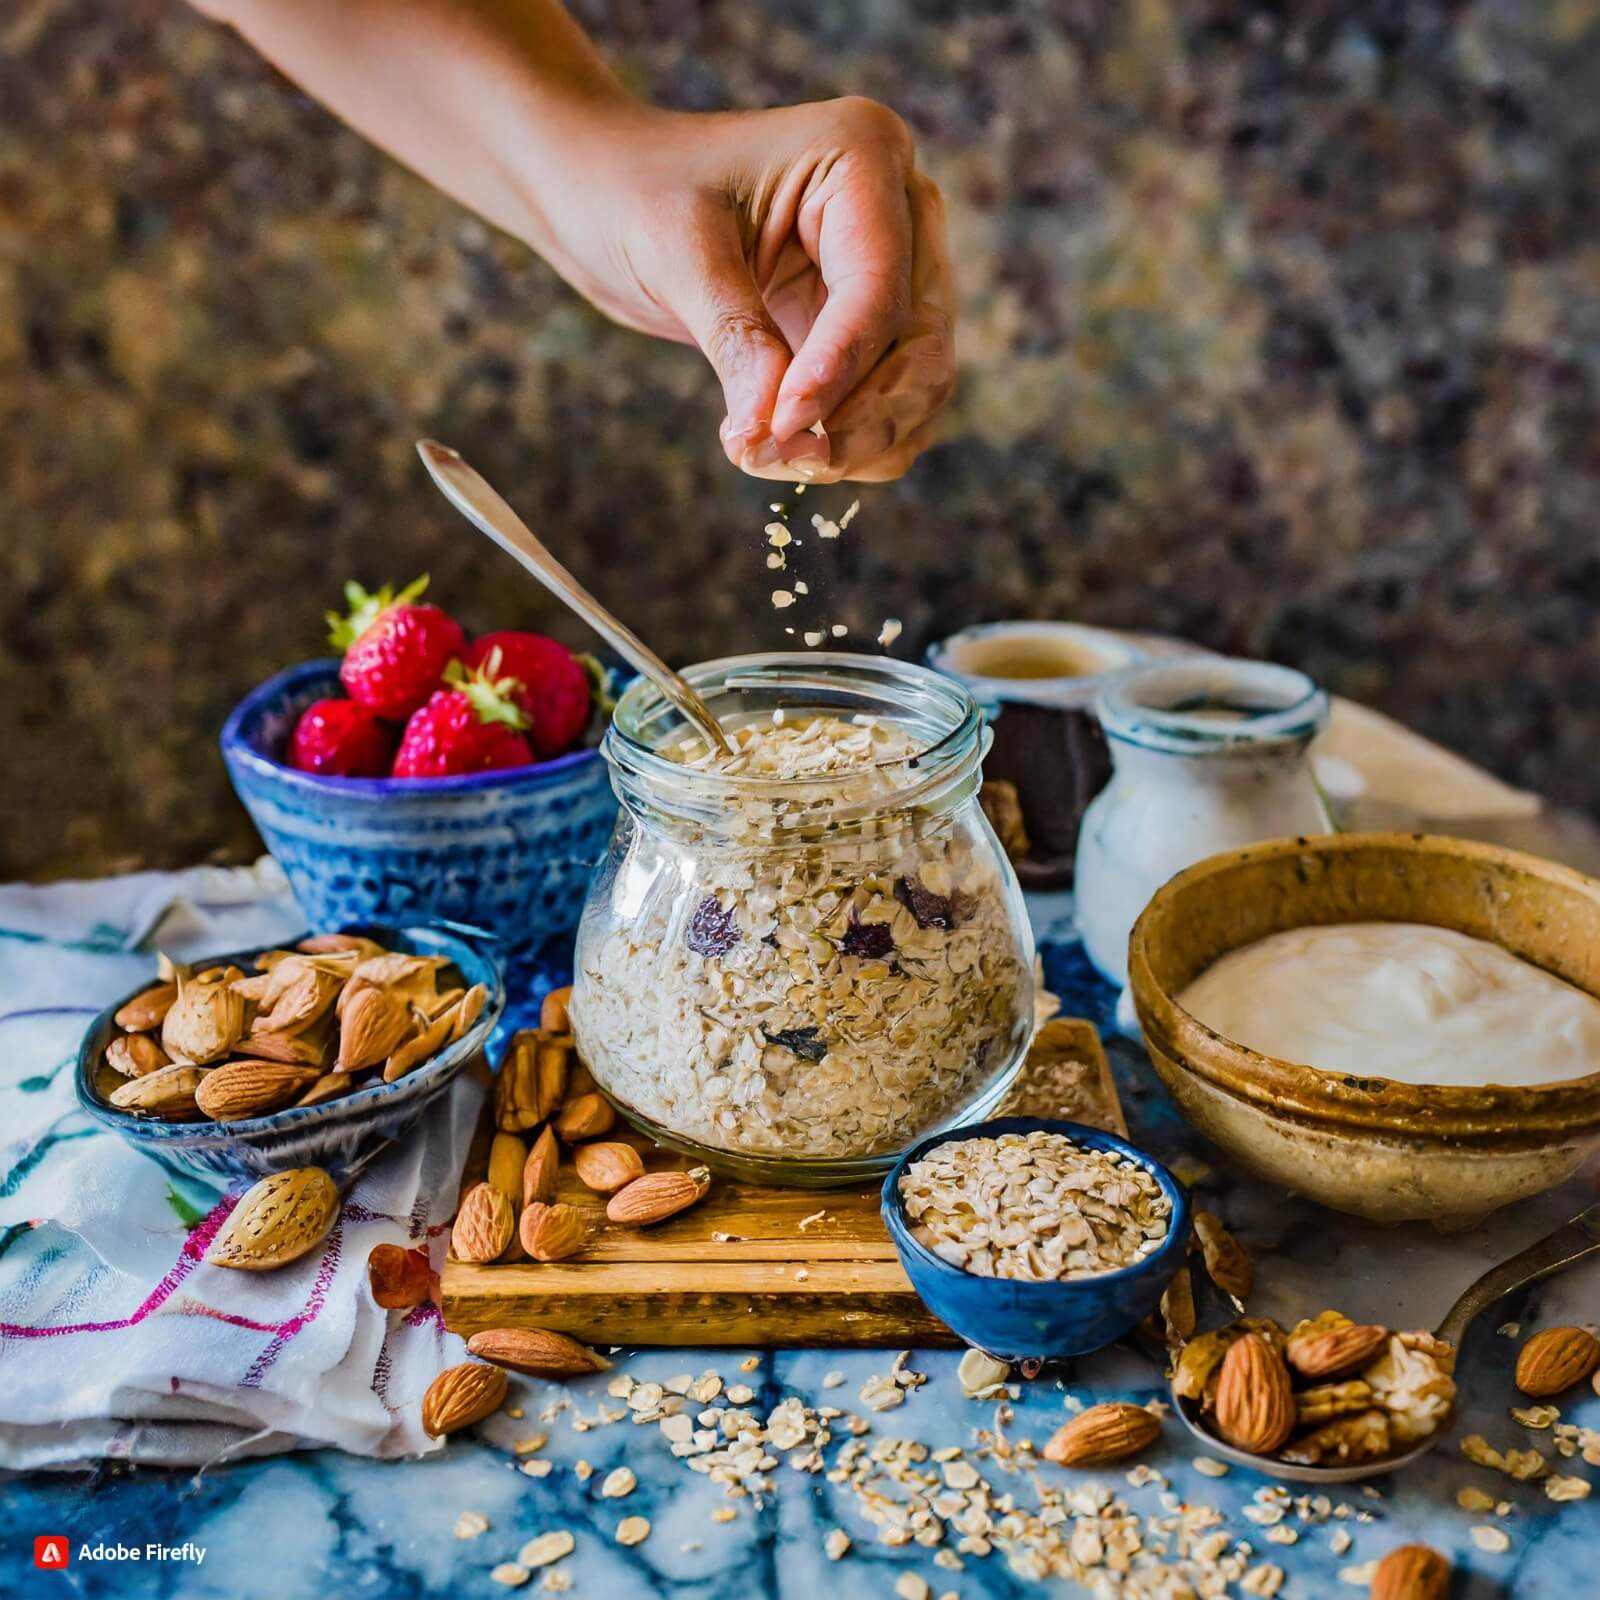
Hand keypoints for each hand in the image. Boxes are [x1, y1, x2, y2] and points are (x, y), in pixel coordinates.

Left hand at [534, 97, 954, 482]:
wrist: (610, 195)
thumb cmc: (636, 193)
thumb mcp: (678, 256)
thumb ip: (736, 339)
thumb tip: (774, 432)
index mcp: (864, 155)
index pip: (878, 286)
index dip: (839, 367)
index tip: (785, 425)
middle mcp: (900, 209)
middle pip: (920, 343)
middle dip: (861, 417)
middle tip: (779, 455)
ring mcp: (894, 271)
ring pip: (917, 386)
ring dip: (858, 443)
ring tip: (767, 457)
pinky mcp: (867, 326)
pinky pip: (888, 404)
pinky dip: (849, 443)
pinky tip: (780, 451)